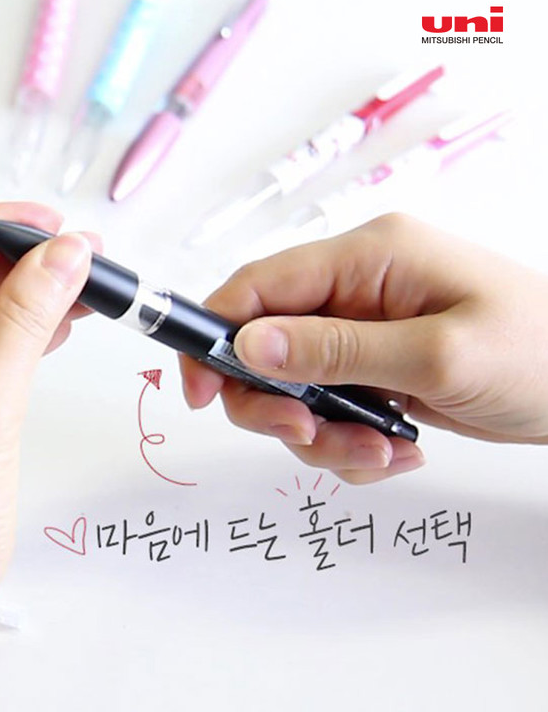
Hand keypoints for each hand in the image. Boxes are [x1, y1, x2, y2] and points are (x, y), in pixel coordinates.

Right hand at [181, 214, 547, 483]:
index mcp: (368, 258)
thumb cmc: (542, 353)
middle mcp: (356, 289)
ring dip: (320, 433)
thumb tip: (247, 344)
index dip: (216, 334)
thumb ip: (337, 350)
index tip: (199, 391)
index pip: (260, 285)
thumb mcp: (438, 356)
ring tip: (378, 453)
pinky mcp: (373, 370)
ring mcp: (363, 332)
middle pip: (266, 344)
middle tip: (308, 436)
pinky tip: (396, 453)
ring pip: (294, 388)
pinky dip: (348, 442)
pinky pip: (328, 410)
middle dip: (275, 402)